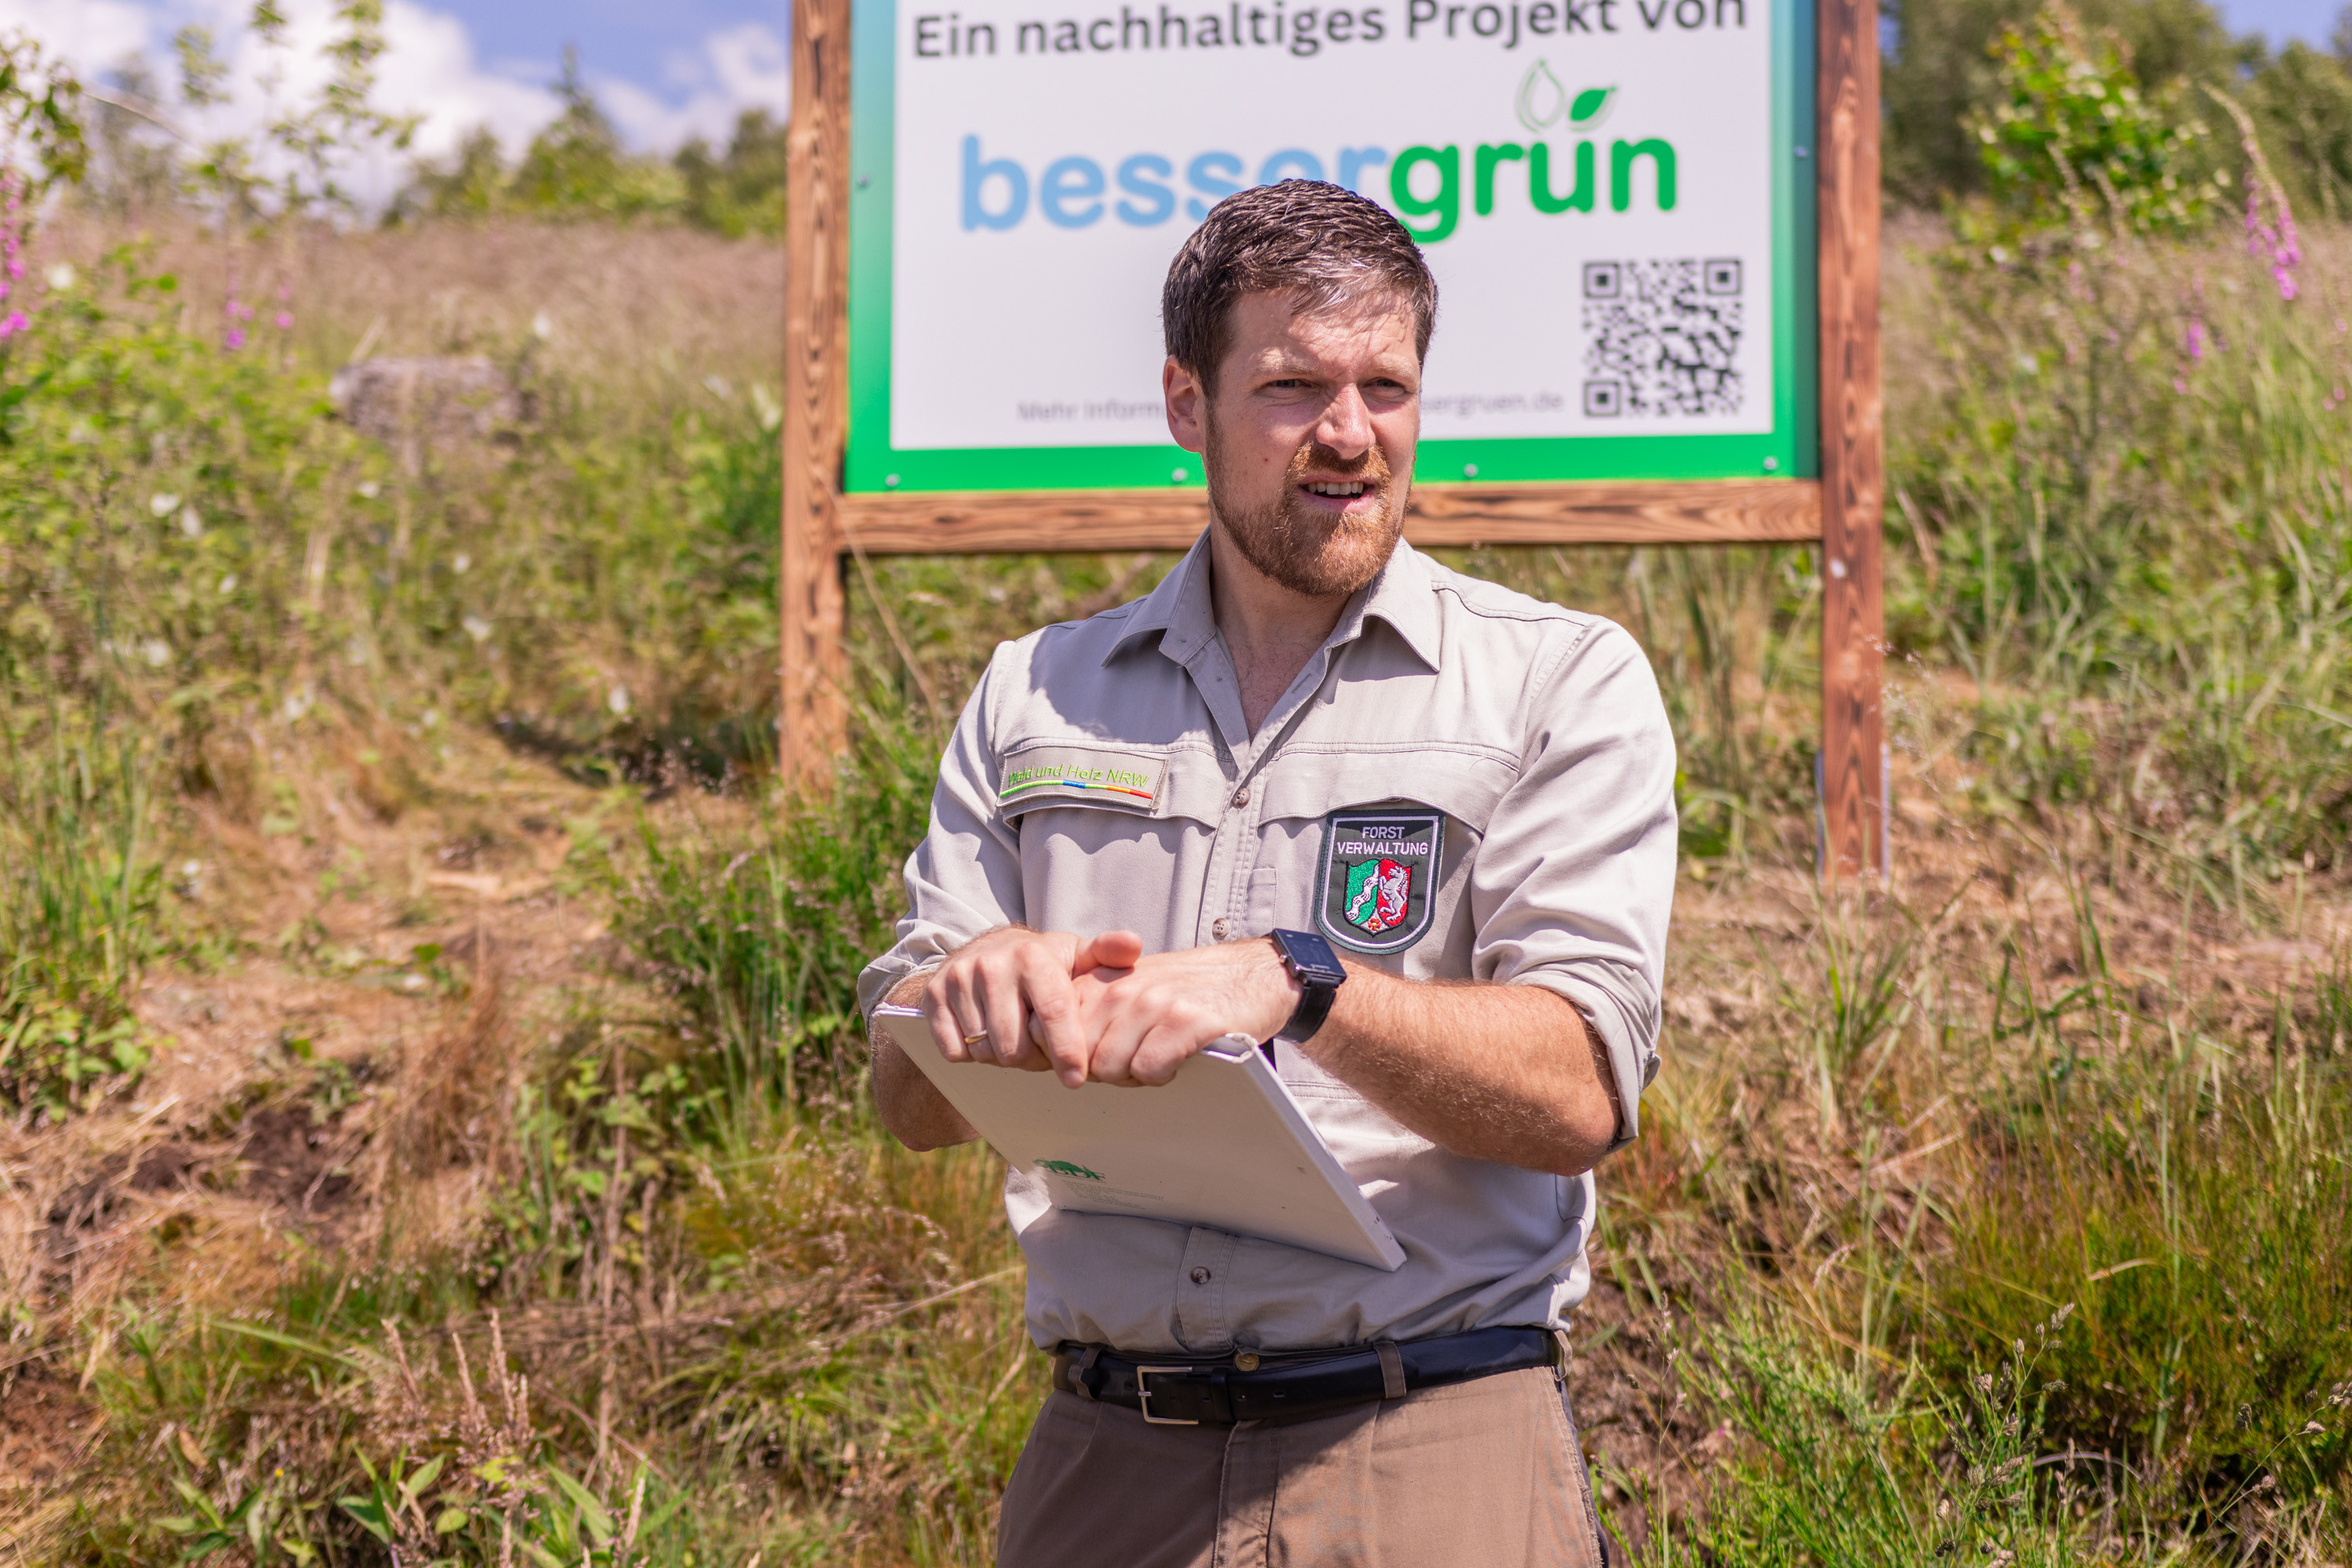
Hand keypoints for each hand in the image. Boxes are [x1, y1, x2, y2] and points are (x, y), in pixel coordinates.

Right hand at [918, 926, 1143, 1087]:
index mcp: (1032, 955)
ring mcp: (958, 979)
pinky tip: (987, 1037)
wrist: (984, 951)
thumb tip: (1133, 946)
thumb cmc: (1041, 964)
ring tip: (1015, 1040)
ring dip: (1002, 1057)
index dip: (1066, 1051)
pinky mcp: (932, 997)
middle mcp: (992, 964)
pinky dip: (971, 1055)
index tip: (1075, 1080)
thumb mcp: (1075, 955)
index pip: (1053, 1013)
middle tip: (1039, 1050)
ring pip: (984, 1051)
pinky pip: (954, 1051)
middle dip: (1031, 1058)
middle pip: (1014, 1046)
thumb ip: (1106, 954)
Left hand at [1067, 939, 1300, 1086]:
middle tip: (1136, 1062)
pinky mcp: (1184, 1022)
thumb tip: (1059, 1059)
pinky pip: (1148, 1069)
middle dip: (1105, 1073)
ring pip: (1111, 1067)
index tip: (1093, 1063)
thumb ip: (1092, 1014)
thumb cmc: (1187, 992)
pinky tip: (1179, 1058)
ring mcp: (1152, 1004)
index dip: (1071, 1060)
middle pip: (1082, 1059)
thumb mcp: (1129, 990)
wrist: (1251, 976)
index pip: (1053, 1034)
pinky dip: (1163, 1074)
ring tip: (1160, 1057)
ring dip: (1135, 1075)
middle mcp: (1121, 989)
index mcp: (1099, 982)